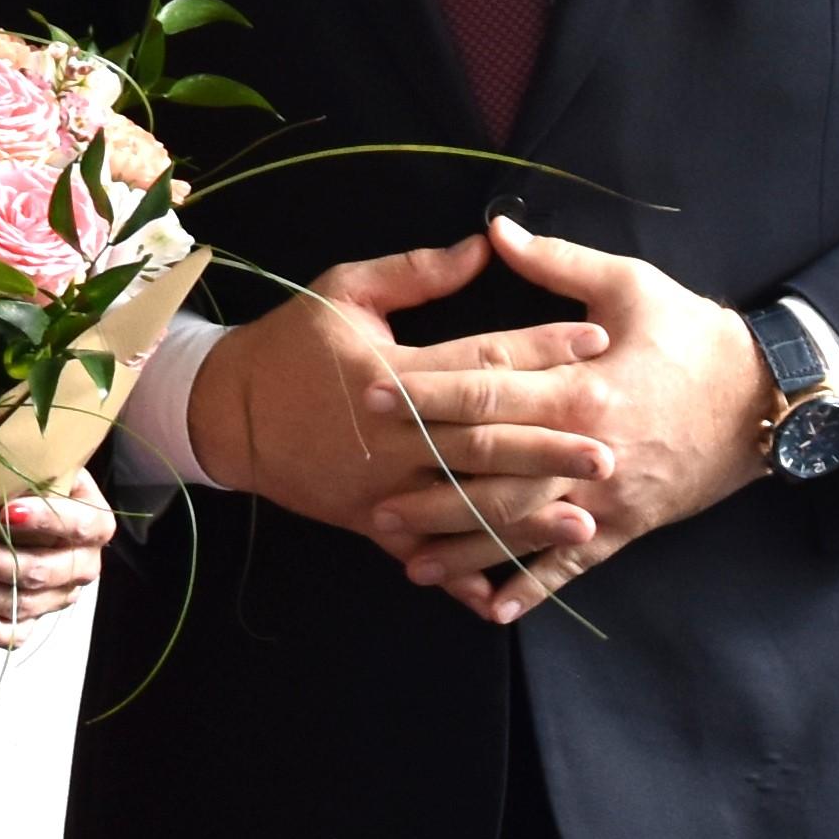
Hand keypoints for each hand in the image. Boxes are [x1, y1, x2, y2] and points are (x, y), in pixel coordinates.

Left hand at [0, 478, 114, 643]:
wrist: (10, 520)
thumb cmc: (16, 488)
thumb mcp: (25, 468)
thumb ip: (19, 462)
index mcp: (93, 520)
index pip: (81, 523)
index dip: (45, 519)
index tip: (4, 512)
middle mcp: (83, 562)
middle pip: (46, 571)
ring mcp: (60, 596)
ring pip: (25, 604)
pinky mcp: (36, 621)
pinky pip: (16, 636)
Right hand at [191, 236, 611, 554]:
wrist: (228, 414)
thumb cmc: (291, 345)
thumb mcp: (344, 292)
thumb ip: (417, 273)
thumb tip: (484, 247)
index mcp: (391, 374)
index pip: (481, 360)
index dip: (542, 347)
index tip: (597, 340)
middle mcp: (394, 436)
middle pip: (485, 443)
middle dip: (551, 447)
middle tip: (610, 450)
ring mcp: (384, 487)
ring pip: (465, 506)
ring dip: (527, 519)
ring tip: (585, 523)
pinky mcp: (372, 521)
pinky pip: (426, 552)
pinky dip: (463, 576)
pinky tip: (506, 591)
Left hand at [357, 215, 773, 620]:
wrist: (770, 398)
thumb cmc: (695, 336)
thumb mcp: (630, 286)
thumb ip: (556, 263)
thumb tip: (494, 229)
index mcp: (582, 386)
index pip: (486, 393)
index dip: (426, 394)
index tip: (371, 396)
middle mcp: (587, 448)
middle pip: (490, 469)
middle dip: (427, 484)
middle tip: (369, 495)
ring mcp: (607, 494)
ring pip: (521, 526)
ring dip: (463, 547)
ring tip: (407, 562)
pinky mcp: (628, 525)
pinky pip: (573, 564)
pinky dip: (532, 588)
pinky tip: (489, 608)